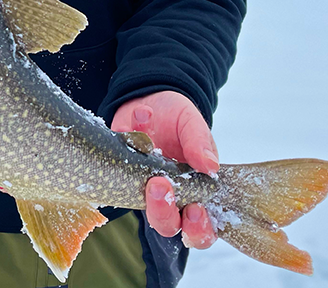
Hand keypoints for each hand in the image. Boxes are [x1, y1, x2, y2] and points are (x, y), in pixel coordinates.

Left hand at [111, 91, 217, 248]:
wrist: (149, 97)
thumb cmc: (177, 118)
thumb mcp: (192, 123)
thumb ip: (200, 142)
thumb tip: (210, 166)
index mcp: (193, 190)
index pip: (200, 227)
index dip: (198, 228)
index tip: (195, 210)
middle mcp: (167, 194)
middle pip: (166, 223)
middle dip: (163, 211)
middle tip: (160, 185)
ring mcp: (140, 185)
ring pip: (140, 206)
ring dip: (144, 195)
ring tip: (150, 174)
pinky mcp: (118, 169)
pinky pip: (117, 165)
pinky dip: (130, 138)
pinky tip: (142, 116)